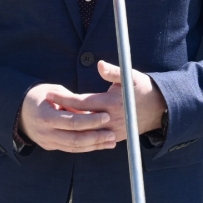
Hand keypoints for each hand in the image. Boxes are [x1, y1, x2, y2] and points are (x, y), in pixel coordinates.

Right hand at [18, 84, 115, 152]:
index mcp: (46, 116)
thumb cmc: (40, 95)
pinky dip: (86, 148)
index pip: (72, 121)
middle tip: (112, 133)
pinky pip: (70, 149)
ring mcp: (47, 142)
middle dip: (95, 137)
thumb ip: (71, 102)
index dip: (91, 120)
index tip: (106, 116)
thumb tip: (90, 110)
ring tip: (111, 141)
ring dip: (94, 146)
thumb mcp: (54, 91)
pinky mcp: (50, 146)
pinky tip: (99, 145)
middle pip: (75, 138)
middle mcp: (46, 132)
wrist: (19, 110)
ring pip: (74, 147)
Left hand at [47, 61, 167, 141]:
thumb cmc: (141, 88)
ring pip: (84, 130)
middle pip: (78, 117)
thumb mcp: (129, 76)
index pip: (80, 102)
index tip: (49, 93)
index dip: (63, 97)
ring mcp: (112, 130)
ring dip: (68, 124)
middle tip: (44, 105)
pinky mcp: (115, 137)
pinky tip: (68, 129)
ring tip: (51, 117)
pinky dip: (81, 133)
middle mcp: (110, 118)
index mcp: (111, 102)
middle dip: (60, 111)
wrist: (159, 108)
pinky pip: (93, 137)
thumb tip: (99, 64)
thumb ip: (113, 71)